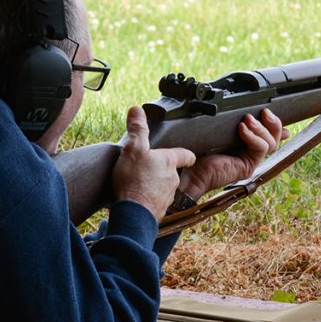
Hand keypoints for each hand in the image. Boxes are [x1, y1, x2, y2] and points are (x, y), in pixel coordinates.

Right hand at [112, 106, 196, 222]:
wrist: (133, 213)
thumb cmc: (134, 179)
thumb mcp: (133, 148)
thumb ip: (137, 129)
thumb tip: (137, 109)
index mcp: (169, 161)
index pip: (186, 155)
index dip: (186, 153)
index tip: (187, 153)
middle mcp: (173, 179)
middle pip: (173, 171)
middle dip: (163, 169)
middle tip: (149, 166)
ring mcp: (167, 196)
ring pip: (164, 187)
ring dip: (155, 184)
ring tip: (140, 182)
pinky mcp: (159, 210)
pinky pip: (155, 202)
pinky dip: (149, 199)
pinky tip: (137, 198)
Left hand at [179, 109, 288, 200]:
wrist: (189, 168)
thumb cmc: (198, 149)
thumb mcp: (218, 129)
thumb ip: (231, 121)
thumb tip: (241, 111)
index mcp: (245, 143)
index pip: (268, 133)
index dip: (275, 123)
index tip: (271, 111)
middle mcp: (250, 152)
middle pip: (274, 138)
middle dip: (273, 122)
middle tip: (264, 112)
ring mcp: (250, 160)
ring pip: (271, 143)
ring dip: (261, 128)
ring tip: (247, 120)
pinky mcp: (247, 166)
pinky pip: (260, 149)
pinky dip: (253, 137)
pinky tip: (242, 129)